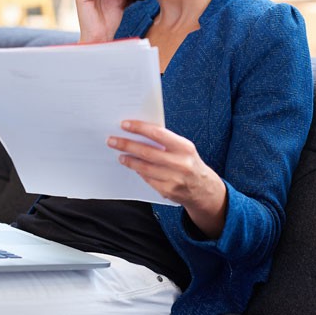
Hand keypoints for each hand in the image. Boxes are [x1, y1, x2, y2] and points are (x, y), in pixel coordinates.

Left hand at [108, 120, 227, 238]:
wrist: (203, 188)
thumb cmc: (189, 163)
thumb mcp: (184, 149)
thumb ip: (166, 141)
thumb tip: (139, 133)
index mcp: (184, 147)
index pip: (158, 134)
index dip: (139, 128)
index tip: (124, 124)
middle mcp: (180, 163)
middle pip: (147, 152)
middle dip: (127, 145)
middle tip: (112, 140)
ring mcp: (174, 178)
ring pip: (144, 167)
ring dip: (129, 160)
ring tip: (120, 154)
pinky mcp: (167, 191)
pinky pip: (147, 179)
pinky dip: (139, 171)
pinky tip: (133, 166)